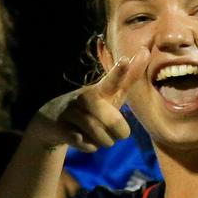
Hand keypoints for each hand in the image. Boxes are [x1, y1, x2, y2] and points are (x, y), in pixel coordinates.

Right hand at [29, 47, 149, 151]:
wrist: (51, 121)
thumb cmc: (92, 107)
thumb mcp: (110, 93)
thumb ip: (128, 77)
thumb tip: (145, 51)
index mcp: (100, 90)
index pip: (112, 81)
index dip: (119, 72)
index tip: (125, 60)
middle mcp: (85, 97)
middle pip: (114, 122)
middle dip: (119, 133)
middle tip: (114, 132)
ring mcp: (71, 112)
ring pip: (102, 138)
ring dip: (104, 142)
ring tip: (96, 134)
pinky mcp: (61, 127)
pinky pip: (88, 145)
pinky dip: (90, 147)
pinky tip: (81, 138)